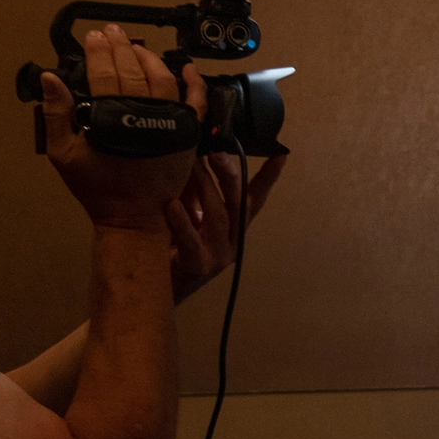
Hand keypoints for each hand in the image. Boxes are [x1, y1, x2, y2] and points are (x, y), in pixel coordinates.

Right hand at [39, 24, 204, 230]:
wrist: (134, 217)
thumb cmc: (99, 189)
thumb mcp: (65, 155)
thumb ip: (56, 114)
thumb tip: (50, 78)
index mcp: (112, 120)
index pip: (104, 74)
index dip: (98, 52)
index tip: (94, 37)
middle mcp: (144, 118)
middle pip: (133, 71)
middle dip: (121, 47)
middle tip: (112, 33)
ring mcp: (170, 124)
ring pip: (163, 79)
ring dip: (149, 58)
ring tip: (136, 48)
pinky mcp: (188, 135)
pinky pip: (196, 102)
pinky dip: (194, 82)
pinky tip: (186, 67)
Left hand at [166, 152, 286, 302]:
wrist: (157, 287)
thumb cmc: (173, 244)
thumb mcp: (190, 213)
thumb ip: (195, 190)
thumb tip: (192, 151)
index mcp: (234, 227)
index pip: (254, 199)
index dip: (268, 178)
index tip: (281, 154)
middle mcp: (232, 241)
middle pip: (239, 204)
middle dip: (230, 175)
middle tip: (217, 150)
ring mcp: (218, 256)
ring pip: (219, 218)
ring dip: (207, 188)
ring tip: (193, 165)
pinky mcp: (197, 268)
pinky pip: (192, 243)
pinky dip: (183, 223)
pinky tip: (172, 205)